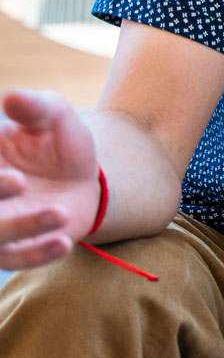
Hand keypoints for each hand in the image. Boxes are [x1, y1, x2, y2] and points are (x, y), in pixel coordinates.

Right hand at [0, 90, 101, 269]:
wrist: (82, 178)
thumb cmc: (57, 142)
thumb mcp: (54, 118)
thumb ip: (36, 107)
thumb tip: (14, 97)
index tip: (8, 163)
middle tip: (20, 180)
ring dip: (21, 227)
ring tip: (60, 212)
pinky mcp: (13, 251)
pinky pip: (17, 260)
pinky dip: (37, 255)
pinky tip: (64, 242)